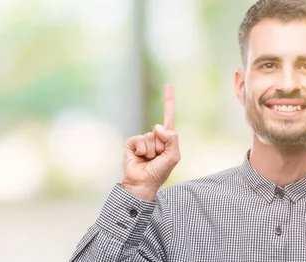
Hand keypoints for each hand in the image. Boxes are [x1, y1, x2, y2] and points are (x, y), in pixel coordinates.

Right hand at [122, 84, 180, 200]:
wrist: (142, 184)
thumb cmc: (159, 173)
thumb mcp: (173, 156)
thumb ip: (172, 139)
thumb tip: (157, 126)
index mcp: (166, 139)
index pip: (168, 117)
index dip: (168, 101)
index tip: (167, 85)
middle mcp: (154, 137)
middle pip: (160, 131)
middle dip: (161, 146)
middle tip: (156, 158)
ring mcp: (142, 140)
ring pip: (150, 137)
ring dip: (151, 150)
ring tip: (148, 160)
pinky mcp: (132, 143)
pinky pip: (139, 140)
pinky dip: (141, 150)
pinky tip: (139, 158)